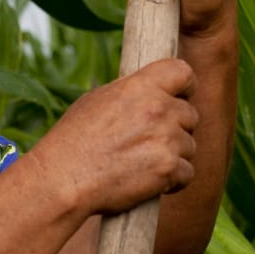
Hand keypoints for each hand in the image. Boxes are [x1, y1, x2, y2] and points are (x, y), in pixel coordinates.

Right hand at [32, 58, 198, 215]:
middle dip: (176, 128)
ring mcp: (166, 139)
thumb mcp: (96, 101)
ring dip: (173, 155)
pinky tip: (149, 181)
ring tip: (142, 163)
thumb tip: (149, 93)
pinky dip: (172, 180)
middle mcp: (158, 109)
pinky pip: (187, 172)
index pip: (183, 72)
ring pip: (189, 145)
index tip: (179, 97)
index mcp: (140, 87)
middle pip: (190, 114)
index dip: (184, 87)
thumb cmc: (73, 141)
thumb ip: (131, 94)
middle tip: (150, 141)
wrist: (64, 179)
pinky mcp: (168, 168)